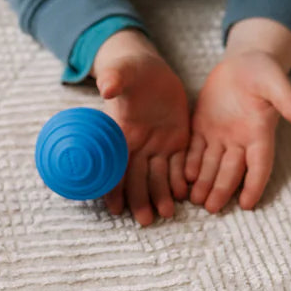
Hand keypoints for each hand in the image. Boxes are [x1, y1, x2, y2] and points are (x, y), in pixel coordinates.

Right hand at [94, 43, 190, 225]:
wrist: (149, 69)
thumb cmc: (129, 69)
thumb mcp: (122, 70)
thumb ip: (114, 78)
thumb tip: (105, 86)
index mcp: (120, 132)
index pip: (114, 164)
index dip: (113, 186)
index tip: (114, 207)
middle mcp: (137, 144)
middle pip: (137, 177)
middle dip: (140, 199)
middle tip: (145, 220)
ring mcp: (157, 144)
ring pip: (158, 175)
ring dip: (161, 195)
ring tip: (167, 213)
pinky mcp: (177, 140)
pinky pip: (180, 164)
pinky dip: (181, 178)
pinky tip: (186, 194)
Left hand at [185, 51, 290, 212]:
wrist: (243, 63)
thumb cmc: (264, 72)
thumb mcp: (276, 82)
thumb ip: (287, 99)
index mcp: (261, 133)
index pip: (259, 165)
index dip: (254, 185)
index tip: (248, 205)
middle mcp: (240, 140)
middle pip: (231, 171)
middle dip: (222, 189)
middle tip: (211, 209)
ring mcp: (221, 135)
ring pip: (211, 164)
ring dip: (204, 182)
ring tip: (195, 200)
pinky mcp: (203, 127)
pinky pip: (195, 149)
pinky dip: (190, 163)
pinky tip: (183, 177)